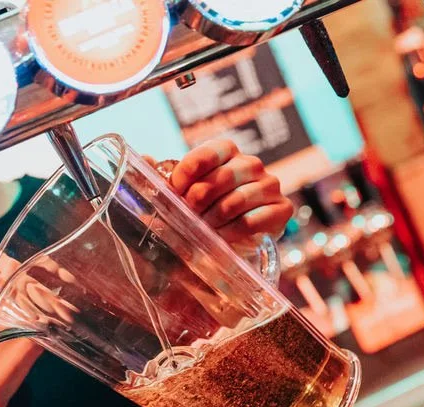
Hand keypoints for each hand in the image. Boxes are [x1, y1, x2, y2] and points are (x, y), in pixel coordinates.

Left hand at [166, 140, 293, 246]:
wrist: (242, 234)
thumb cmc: (209, 208)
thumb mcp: (186, 191)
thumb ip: (163, 175)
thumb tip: (142, 157)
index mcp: (227, 151)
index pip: (207, 154)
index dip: (187, 174)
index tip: (176, 192)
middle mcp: (251, 164)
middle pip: (220, 180)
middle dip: (197, 203)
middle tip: (189, 217)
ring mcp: (270, 185)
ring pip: (235, 202)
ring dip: (213, 221)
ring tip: (204, 230)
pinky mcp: (281, 209)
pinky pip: (251, 221)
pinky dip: (231, 234)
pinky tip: (222, 239)